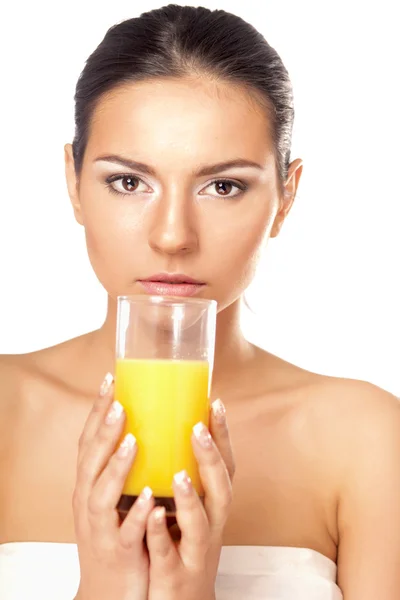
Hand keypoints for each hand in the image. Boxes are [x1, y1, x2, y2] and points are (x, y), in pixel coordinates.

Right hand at [73, 373, 153, 599]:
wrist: (108, 592)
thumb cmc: (116, 534)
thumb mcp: (112, 497)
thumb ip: (123, 466)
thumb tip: (147, 423)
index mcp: (89, 485)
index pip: (89, 442)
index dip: (97, 411)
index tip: (110, 379)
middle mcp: (88, 502)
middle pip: (91, 462)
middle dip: (105, 430)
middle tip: (120, 401)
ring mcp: (101, 528)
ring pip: (102, 495)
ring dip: (116, 467)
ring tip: (134, 440)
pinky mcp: (118, 553)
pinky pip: (127, 533)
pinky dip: (136, 514)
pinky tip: (151, 497)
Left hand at [145, 399, 234, 599]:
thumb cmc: (185, 545)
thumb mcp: (194, 508)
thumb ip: (187, 473)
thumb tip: (170, 426)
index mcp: (213, 505)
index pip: (225, 466)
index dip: (223, 437)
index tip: (215, 403)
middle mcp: (212, 525)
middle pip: (220, 490)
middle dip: (211, 459)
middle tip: (197, 428)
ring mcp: (195, 551)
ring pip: (200, 524)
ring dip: (191, 498)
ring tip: (179, 473)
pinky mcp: (175, 573)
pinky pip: (169, 554)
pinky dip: (162, 534)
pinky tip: (153, 516)